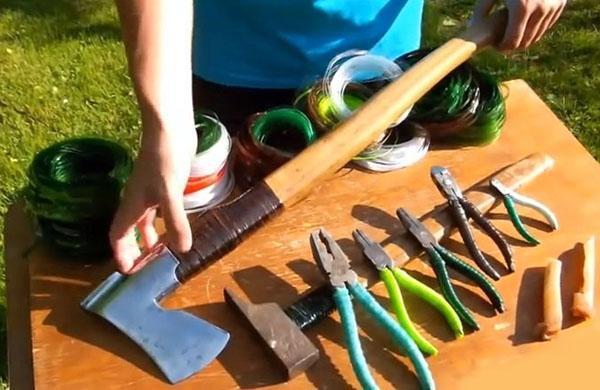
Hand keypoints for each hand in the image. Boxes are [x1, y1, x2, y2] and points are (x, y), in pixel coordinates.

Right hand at [109, 123, 196, 272]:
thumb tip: (181, 250)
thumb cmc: (165, 159)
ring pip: (146, 221)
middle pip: (130, 232)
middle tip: (148, 267)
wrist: (170, 128)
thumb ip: (174, 221)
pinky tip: (177, 225)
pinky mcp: (165, 184)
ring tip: (164, 253)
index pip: (118, 236)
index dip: (121, 254)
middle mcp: (138, 201)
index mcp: (132, 205)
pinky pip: (160, 211)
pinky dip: (165, 223)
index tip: (129, 272)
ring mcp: (151, 192)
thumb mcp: (170, 193)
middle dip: (136, 251)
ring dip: (151, 238)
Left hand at [474, 0, 565, 49]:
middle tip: (502, 42)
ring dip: (525, 38)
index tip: (495, 46)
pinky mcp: (561, 3)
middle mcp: (541, 9)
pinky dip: (536, 28)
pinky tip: (525, 25)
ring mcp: (553, 6)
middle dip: (513, 45)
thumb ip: (481, 9)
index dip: (503, 47)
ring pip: (538, 35)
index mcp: (522, 8)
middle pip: (526, 41)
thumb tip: (472, 27)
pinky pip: (547, 24)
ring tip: (512, 34)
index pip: (513, 41)